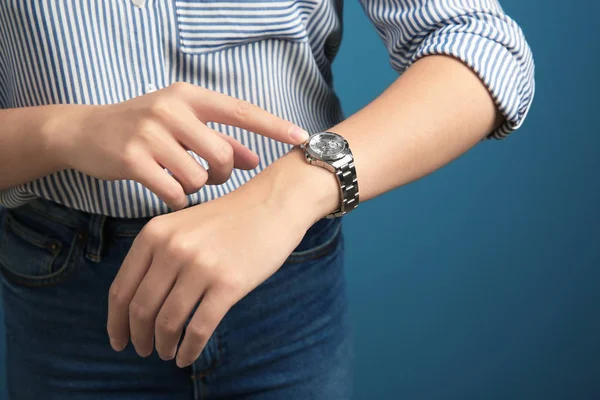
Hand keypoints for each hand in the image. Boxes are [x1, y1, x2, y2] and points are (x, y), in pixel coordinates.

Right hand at [53, 82, 308, 209]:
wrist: (86, 132)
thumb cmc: (144, 129)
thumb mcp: (182, 125)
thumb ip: (219, 141)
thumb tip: (255, 161)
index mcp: (189, 97)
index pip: (241, 111)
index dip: (274, 126)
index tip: (303, 137)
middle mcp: (172, 109)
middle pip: (223, 154)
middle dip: (224, 173)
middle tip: (212, 176)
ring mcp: (150, 132)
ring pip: (199, 176)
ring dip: (198, 187)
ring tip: (184, 180)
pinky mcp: (132, 158)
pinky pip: (174, 192)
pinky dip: (177, 199)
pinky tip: (168, 193)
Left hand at [105, 159, 319, 365]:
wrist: (273, 204)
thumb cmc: (229, 219)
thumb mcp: (182, 226)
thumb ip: (158, 256)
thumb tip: (138, 306)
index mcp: (154, 234)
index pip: (122, 289)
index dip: (115, 322)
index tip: (118, 340)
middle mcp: (172, 249)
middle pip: (141, 309)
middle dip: (138, 338)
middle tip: (144, 351)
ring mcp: (200, 267)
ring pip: (167, 323)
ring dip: (163, 346)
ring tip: (167, 354)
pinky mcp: (228, 284)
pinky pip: (199, 329)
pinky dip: (189, 350)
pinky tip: (187, 357)